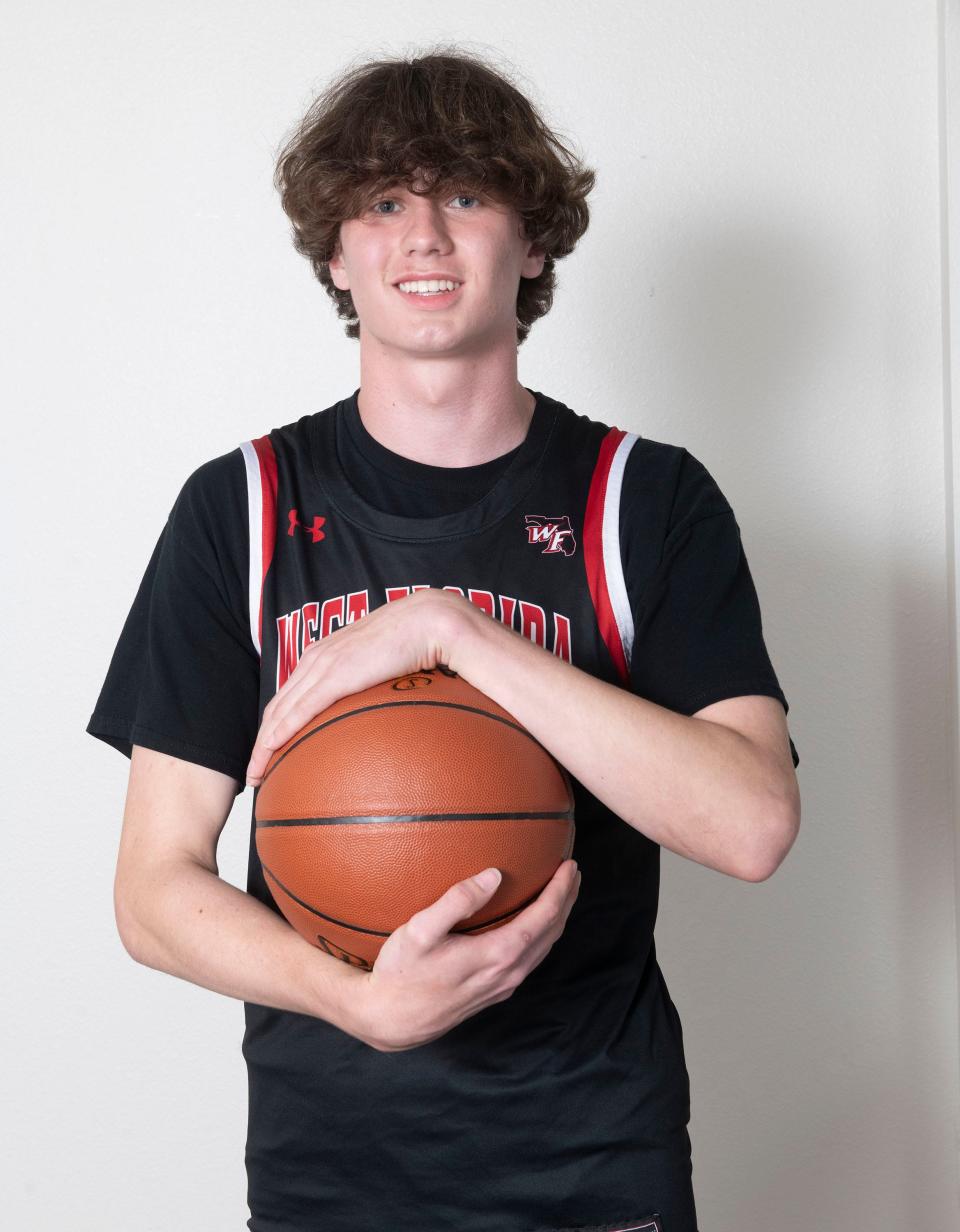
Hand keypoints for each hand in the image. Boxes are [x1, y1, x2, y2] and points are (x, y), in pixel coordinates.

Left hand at [245, 588, 461, 786]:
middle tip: (253, 773)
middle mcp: (317, 659)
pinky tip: (270, 748)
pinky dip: (282, 730)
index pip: (290, 696)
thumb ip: (374, 682)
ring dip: (264, 744)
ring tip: (255, 773)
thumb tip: (383, 709)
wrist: (427, 620)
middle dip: (261, 741)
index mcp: (325, 654)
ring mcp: (325, 666)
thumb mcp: (384, 664)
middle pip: (277, 707)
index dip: (274, 725)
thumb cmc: (414, 639)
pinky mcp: (337, 675)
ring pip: (281, 711)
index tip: (269, 751)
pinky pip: (302, 708)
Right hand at [350, 858, 581, 1052]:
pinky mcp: (494, 992)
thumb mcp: (420, 930)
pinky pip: (532, 959)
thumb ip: (457, 900)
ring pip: (544, 948)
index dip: (560, 889)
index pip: (544, 917)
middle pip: (552, 931)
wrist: (392, 1020)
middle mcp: (508, 972)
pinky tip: (535, 924)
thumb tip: (494, 875)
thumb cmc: (402, 972)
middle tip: (573, 871)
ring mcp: (503, 985)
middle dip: (566, 899)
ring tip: (562, 893)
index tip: (568, 864)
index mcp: (497, 954)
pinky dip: (543, 935)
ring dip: (557, 918)